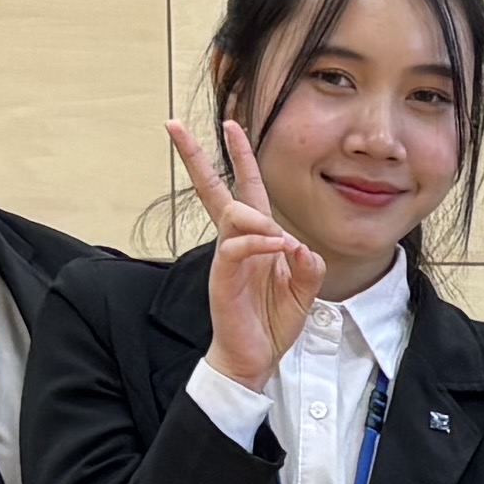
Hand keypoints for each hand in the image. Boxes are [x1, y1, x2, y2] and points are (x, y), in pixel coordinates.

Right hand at [169, 116, 322, 391]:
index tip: (232, 124)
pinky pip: (235, 248)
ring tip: (275, 235)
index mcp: (255, 239)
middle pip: (213, 190)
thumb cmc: (271, 322)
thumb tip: (299, 245)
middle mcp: (235, 243)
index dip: (240, 157)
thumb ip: (307, 264)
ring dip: (254, 216)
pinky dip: (258, 243)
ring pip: (230, 215)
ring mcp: (226, 259)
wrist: (255, 359)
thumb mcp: (303, 288)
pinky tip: (276, 247)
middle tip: (175, 127)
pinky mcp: (223, 278)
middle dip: (196, 157)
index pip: (245, 189)